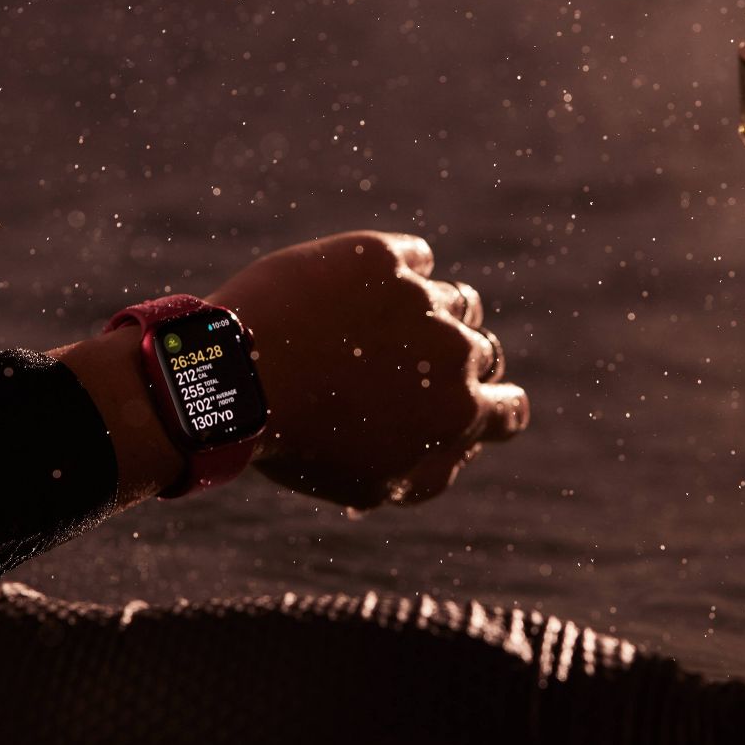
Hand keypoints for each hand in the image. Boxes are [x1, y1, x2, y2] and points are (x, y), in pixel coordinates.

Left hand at [209, 231, 528, 508]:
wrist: (234, 380)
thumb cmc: (301, 443)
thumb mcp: (373, 488)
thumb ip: (437, 470)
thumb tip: (467, 444)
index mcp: (461, 411)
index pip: (511, 407)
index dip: (495, 407)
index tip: (467, 402)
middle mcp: (454, 348)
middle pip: (481, 350)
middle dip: (453, 362)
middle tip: (401, 370)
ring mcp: (418, 296)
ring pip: (454, 300)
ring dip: (430, 316)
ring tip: (379, 331)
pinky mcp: (380, 257)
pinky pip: (415, 258)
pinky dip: (398, 275)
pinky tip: (360, 294)